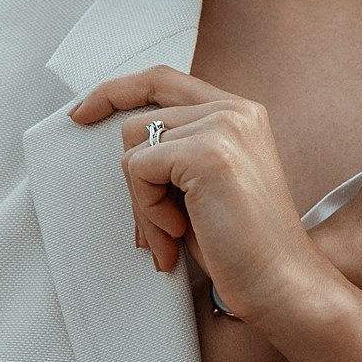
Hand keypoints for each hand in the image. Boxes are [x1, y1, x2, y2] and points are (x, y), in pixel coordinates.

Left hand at [69, 67, 338, 328]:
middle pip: (138, 122)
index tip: (81, 113)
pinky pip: (139, 169)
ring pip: (134, 148)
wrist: (281, 282)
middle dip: (136, 183)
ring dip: (143, 202)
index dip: (116, 90)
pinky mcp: (207, 153)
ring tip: (174, 234)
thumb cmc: (242, 245)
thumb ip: (177, 152)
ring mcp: (223, 127)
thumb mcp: (205, 185)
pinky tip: (180, 233)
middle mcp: (234, 110)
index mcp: (238, 112)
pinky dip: (148, 210)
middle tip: (160, 227)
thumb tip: (123, 151)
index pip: (162, 80)